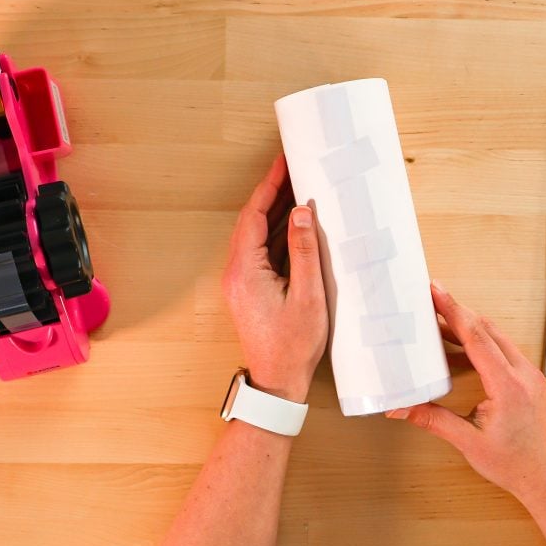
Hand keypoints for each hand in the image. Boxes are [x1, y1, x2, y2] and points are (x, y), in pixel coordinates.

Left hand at [222, 154, 327, 402]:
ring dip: (277, 213)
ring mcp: (242, 281)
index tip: (283, 163)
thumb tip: (303, 213)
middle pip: (253, 221)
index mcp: (245, 270)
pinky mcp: (251, 289)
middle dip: (273, 193)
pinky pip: (262, 252)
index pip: (254, 216)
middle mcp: (237, 272)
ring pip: (258, 236)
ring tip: (300, 188)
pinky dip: (278, 234)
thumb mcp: (308, 296)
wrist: (277, 383)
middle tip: (294, 168)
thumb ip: (305, 251)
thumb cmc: (293, 346)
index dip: (269, 186)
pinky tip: (297, 225)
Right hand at [385, 281, 545, 499]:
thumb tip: (401, 408)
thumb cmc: (517, 465)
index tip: (437, 292)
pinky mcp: (531, 381)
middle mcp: (524, 374)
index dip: (454, 311)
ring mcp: (531, 376)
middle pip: (487, 329)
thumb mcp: (469, 442)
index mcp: (509, 385)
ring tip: (440, 321)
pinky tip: (462, 349)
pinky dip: (482, 343)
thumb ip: (433, 420)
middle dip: (457, 311)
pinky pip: (505, 351)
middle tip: (431, 298)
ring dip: (469, 326)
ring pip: (497, 337)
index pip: (477, 337)